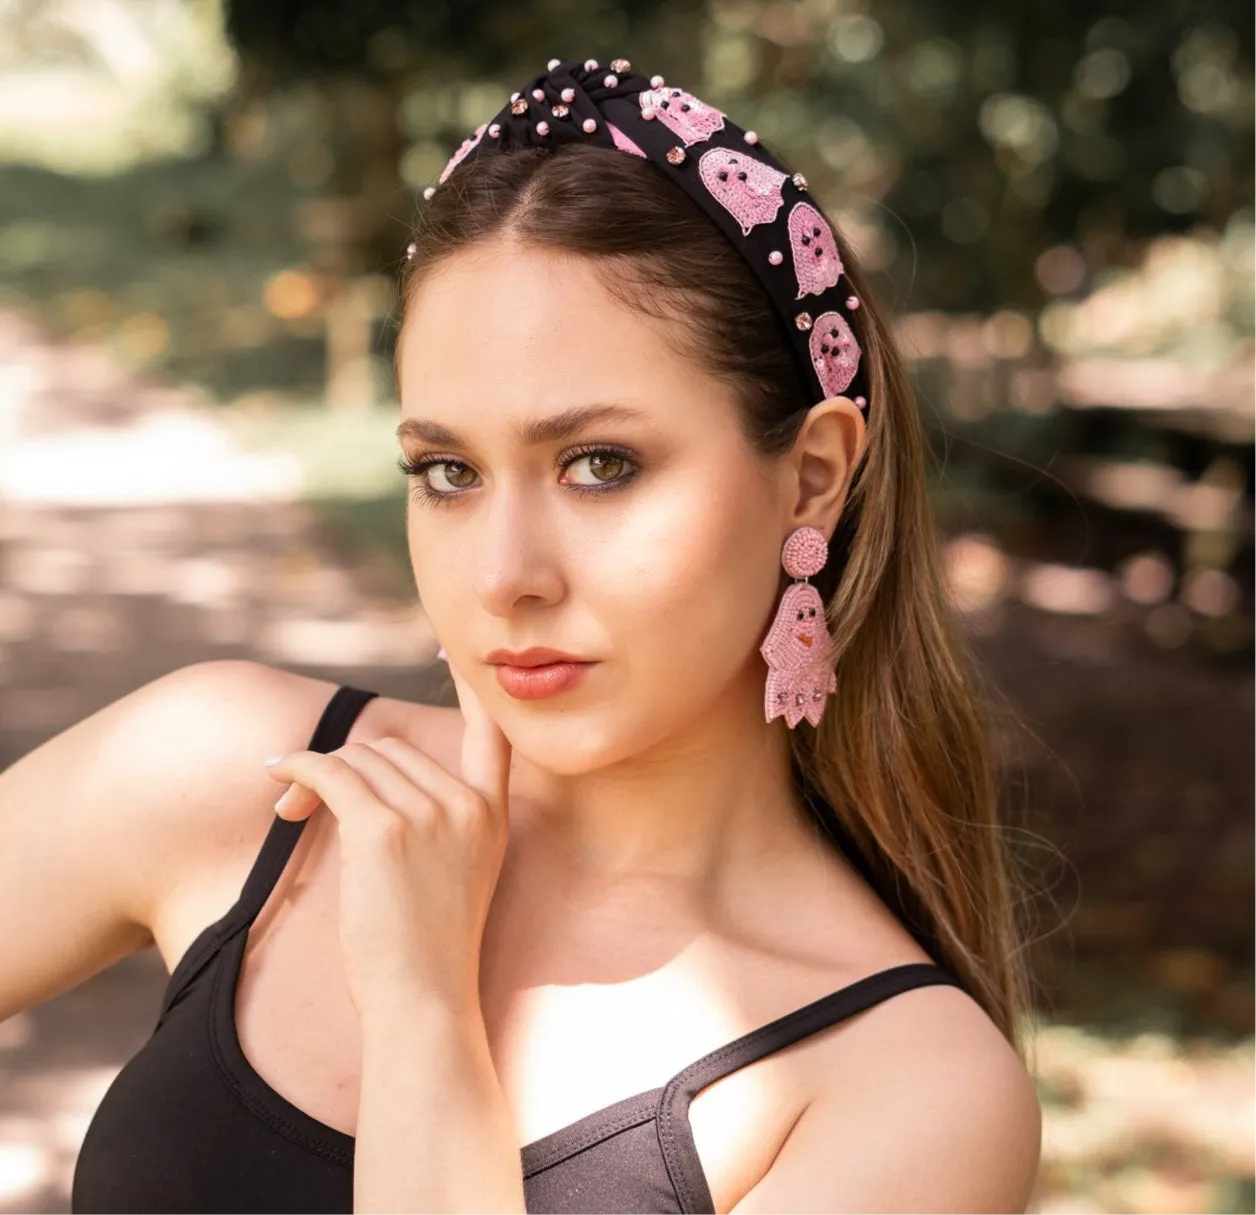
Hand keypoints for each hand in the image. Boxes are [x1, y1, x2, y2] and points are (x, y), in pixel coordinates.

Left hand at [263, 662, 511, 1017]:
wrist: (424, 1003)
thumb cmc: (430, 950)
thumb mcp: (461, 875)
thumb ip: (441, 821)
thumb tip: (379, 776)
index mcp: (493, 815)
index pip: (493, 733)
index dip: (472, 690)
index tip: (452, 652)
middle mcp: (467, 804)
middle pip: (393, 749)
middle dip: (345, 768)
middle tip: (307, 804)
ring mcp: (430, 813)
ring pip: (360, 761)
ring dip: (316, 778)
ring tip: (289, 813)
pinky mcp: (383, 829)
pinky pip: (329, 774)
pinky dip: (296, 771)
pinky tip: (276, 781)